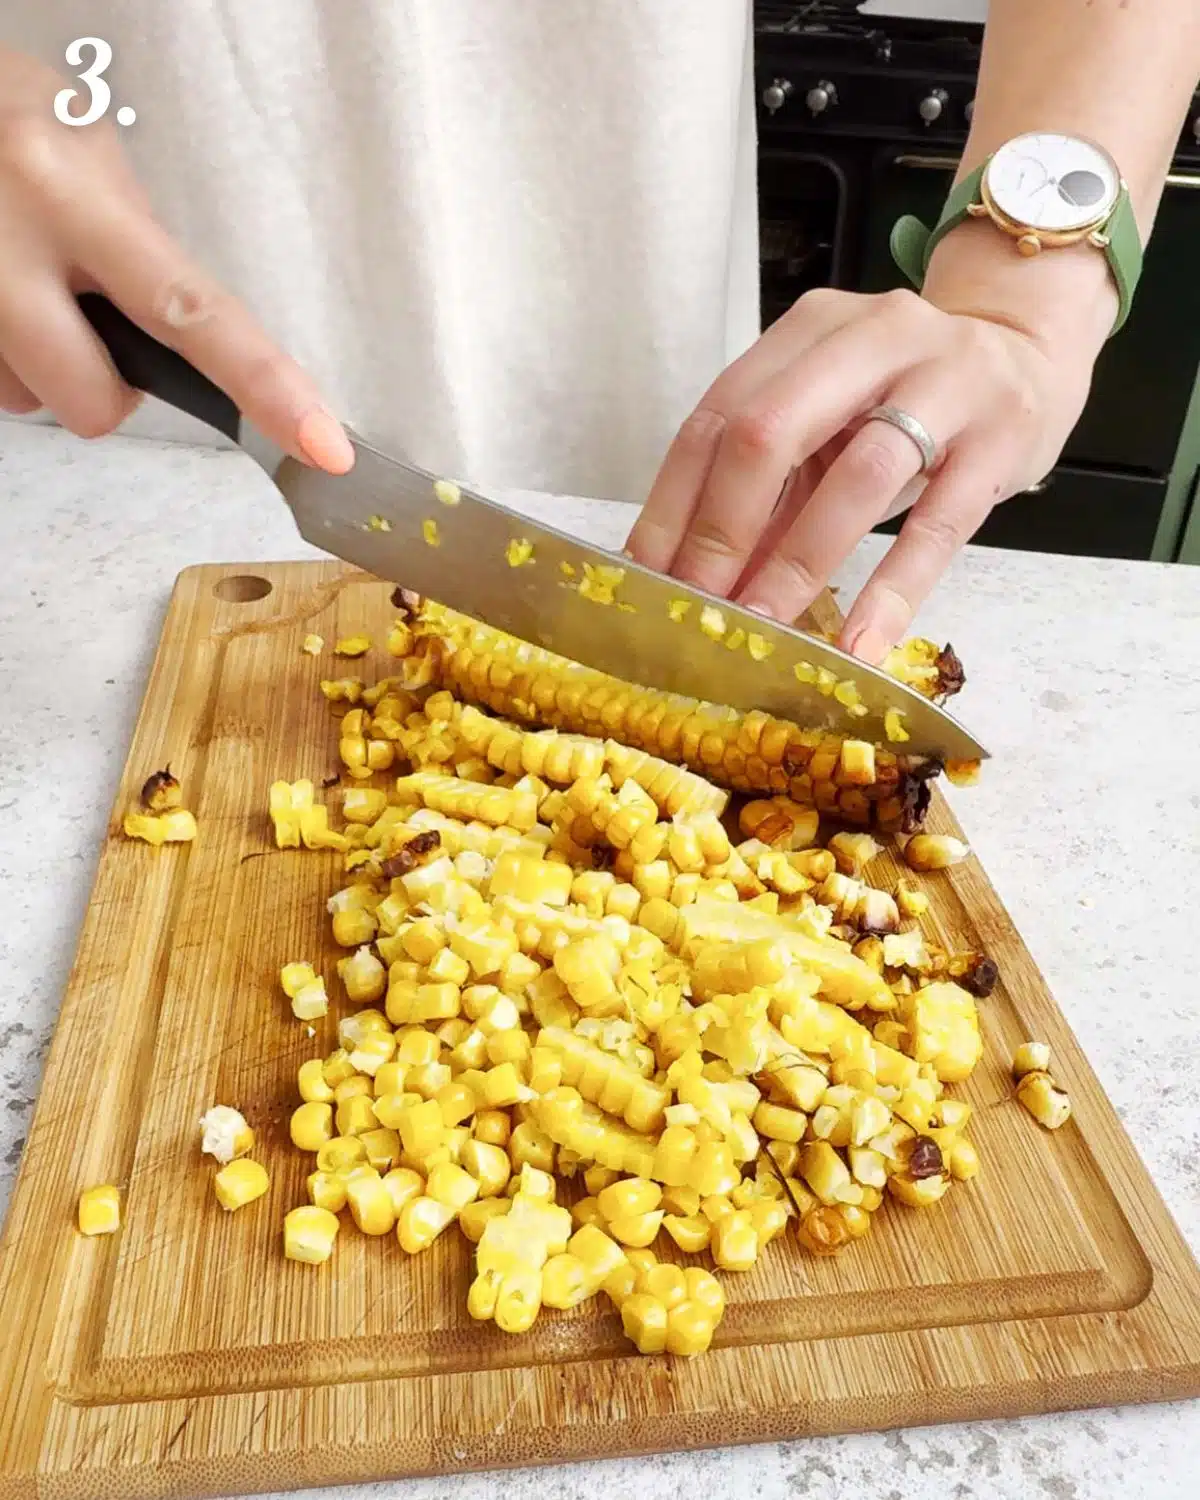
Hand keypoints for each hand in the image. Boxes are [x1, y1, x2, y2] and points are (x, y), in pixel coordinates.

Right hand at [0, 46, 351, 471]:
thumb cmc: (2, 117)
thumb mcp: (82, 150)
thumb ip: (137, 236)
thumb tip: (185, 320)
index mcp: (72, 194)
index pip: (192, 312)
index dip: (264, 385)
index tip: (322, 443)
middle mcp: (12, 245)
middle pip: (95, 401)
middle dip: (105, 393)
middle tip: (86, 329)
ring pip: (29, 400)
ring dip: (39, 366)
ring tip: (18, 288)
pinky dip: (3, 356)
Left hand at [626, 221, 1113, 660]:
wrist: (1031, 354)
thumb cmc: (911, 398)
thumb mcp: (832, 421)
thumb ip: (773, 489)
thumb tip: (702, 581)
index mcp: (811, 330)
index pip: (719, 415)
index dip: (675, 500)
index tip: (646, 576)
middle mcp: (874, 336)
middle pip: (772, 432)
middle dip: (723, 529)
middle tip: (699, 607)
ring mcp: (946, 380)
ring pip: (858, 476)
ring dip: (799, 563)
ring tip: (765, 629)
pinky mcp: (1001, 437)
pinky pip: (939, 524)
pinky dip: (894, 589)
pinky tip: (862, 643)